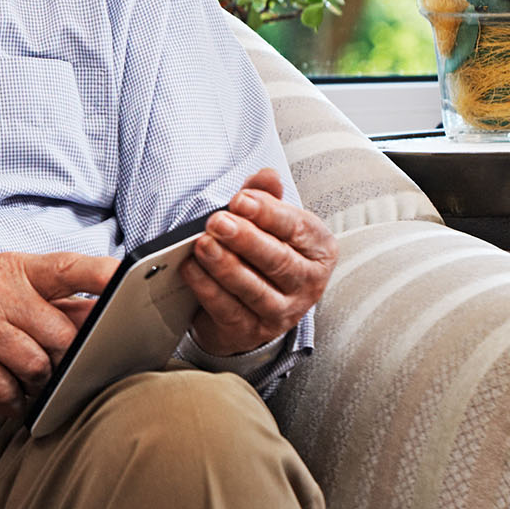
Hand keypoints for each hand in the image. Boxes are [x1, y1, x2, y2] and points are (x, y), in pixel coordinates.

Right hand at [0, 251, 118, 410]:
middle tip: (73, 367)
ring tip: (32, 382)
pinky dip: (12, 403)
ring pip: (37, 366)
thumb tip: (97, 320)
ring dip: (40, 383)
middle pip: (62, 333)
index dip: (104, 276)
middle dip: (71, 357)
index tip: (133, 281)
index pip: (69, 267)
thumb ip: (44, 300)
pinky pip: (3, 391)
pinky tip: (9, 400)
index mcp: (14, 269)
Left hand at [180, 168, 336, 355]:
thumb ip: (264, 197)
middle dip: (245, 239)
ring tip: (202, 244)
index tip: (240, 199)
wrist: (250, 305)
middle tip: (217, 221)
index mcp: (318, 250)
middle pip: (278, 261)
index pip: (298, 229)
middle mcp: (307, 284)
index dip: (268, 213)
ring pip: (254, 289)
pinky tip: (190, 268)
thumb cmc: (263, 253)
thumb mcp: (268, 222)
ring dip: (225, 266)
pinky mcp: (252, 332)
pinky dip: (207, 288)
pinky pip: (228, 310)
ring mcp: (282, 313)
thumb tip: (267, 176)